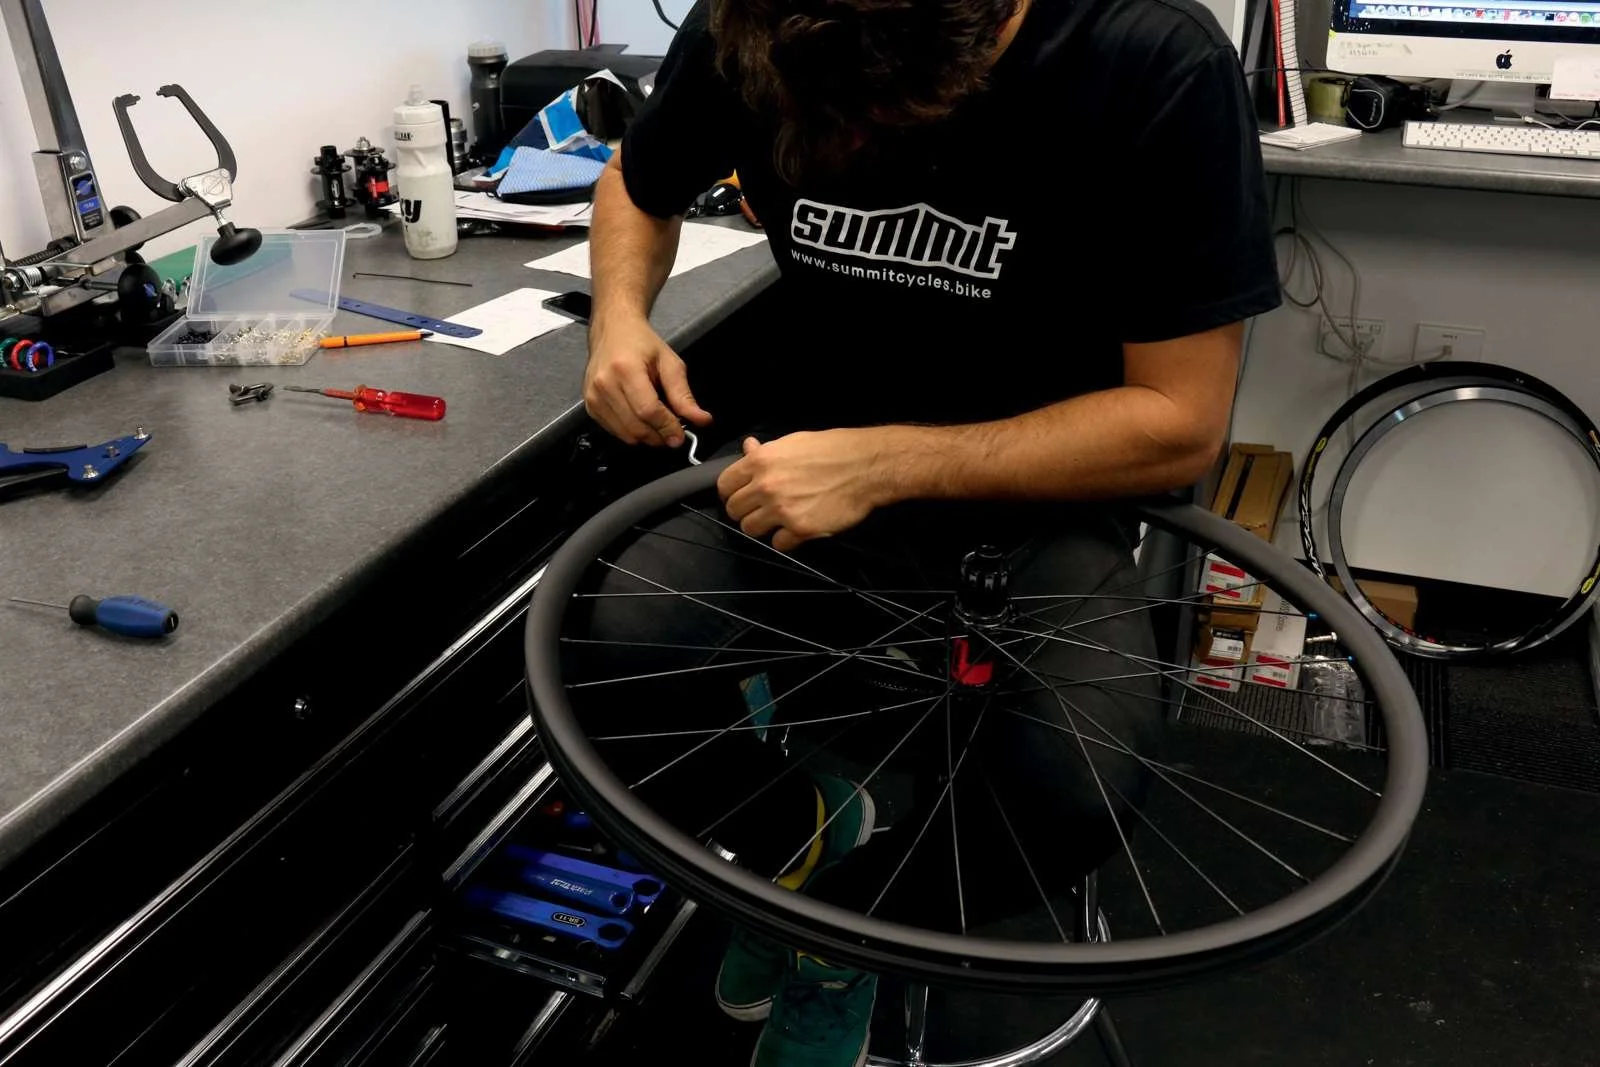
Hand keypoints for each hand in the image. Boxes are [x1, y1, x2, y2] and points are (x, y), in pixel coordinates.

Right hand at [584, 314, 711, 446]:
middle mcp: (605, 385)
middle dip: (660, 436)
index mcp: (626, 369)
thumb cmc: (641, 343)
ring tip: (658, 422)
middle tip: (673, 431)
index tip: (680, 436)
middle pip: (637, 427)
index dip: (667, 427)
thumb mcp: (670, 363)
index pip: (648, 411)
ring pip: (626, 435)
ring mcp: (594, 397)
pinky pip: (615, 432)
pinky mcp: (589, 406)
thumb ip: (684, 395)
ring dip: (647, 436)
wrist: (612, 330)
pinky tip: (640, 418)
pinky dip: (632, 432)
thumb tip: (702, 420)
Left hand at [718, 430, 899, 551]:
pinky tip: (795, 528)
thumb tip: (747, 448)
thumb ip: (766, 452)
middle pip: (735, 511)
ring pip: (751, 529)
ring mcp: (782, 510)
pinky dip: (785, 539)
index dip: (731, 492)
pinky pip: (778, 543)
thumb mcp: (794, 442)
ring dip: (762, 527)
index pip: (725, 484)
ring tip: (777, 520)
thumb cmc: (833, 450)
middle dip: (745, 511)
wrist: (866, 466)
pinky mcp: (800, 529)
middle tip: (760, 510)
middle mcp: (766, 486)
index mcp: (761, 462)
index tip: (740, 496)